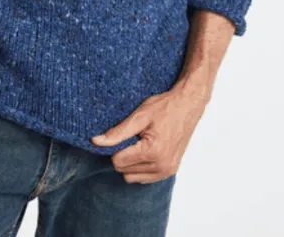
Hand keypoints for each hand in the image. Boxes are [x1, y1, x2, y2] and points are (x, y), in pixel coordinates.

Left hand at [90, 77, 210, 183]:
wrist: (188, 105)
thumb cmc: (164, 107)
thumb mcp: (138, 116)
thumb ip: (117, 132)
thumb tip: (96, 142)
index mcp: (152, 152)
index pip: (117, 161)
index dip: (115, 147)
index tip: (122, 135)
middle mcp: (161, 165)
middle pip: (124, 171)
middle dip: (124, 155)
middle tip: (133, 137)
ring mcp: (167, 170)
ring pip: (133, 177)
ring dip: (132, 163)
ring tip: (141, 143)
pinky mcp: (171, 171)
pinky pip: (146, 178)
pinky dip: (141, 167)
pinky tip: (147, 150)